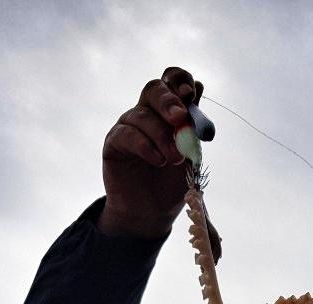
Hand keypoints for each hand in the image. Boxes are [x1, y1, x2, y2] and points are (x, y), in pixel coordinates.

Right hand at [98, 66, 202, 238]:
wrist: (152, 213)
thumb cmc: (172, 183)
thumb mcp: (190, 154)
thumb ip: (193, 125)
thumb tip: (198, 85)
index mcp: (169, 111)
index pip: (171, 81)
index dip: (179, 81)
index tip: (191, 94)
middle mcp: (147, 113)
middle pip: (153, 89)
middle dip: (168, 101)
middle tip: (180, 119)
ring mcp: (129, 126)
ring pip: (142, 115)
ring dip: (162, 136)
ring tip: (174, 159)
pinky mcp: (114, 142)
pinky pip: (127, 134)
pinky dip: (145, 146)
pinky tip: (158, 161)